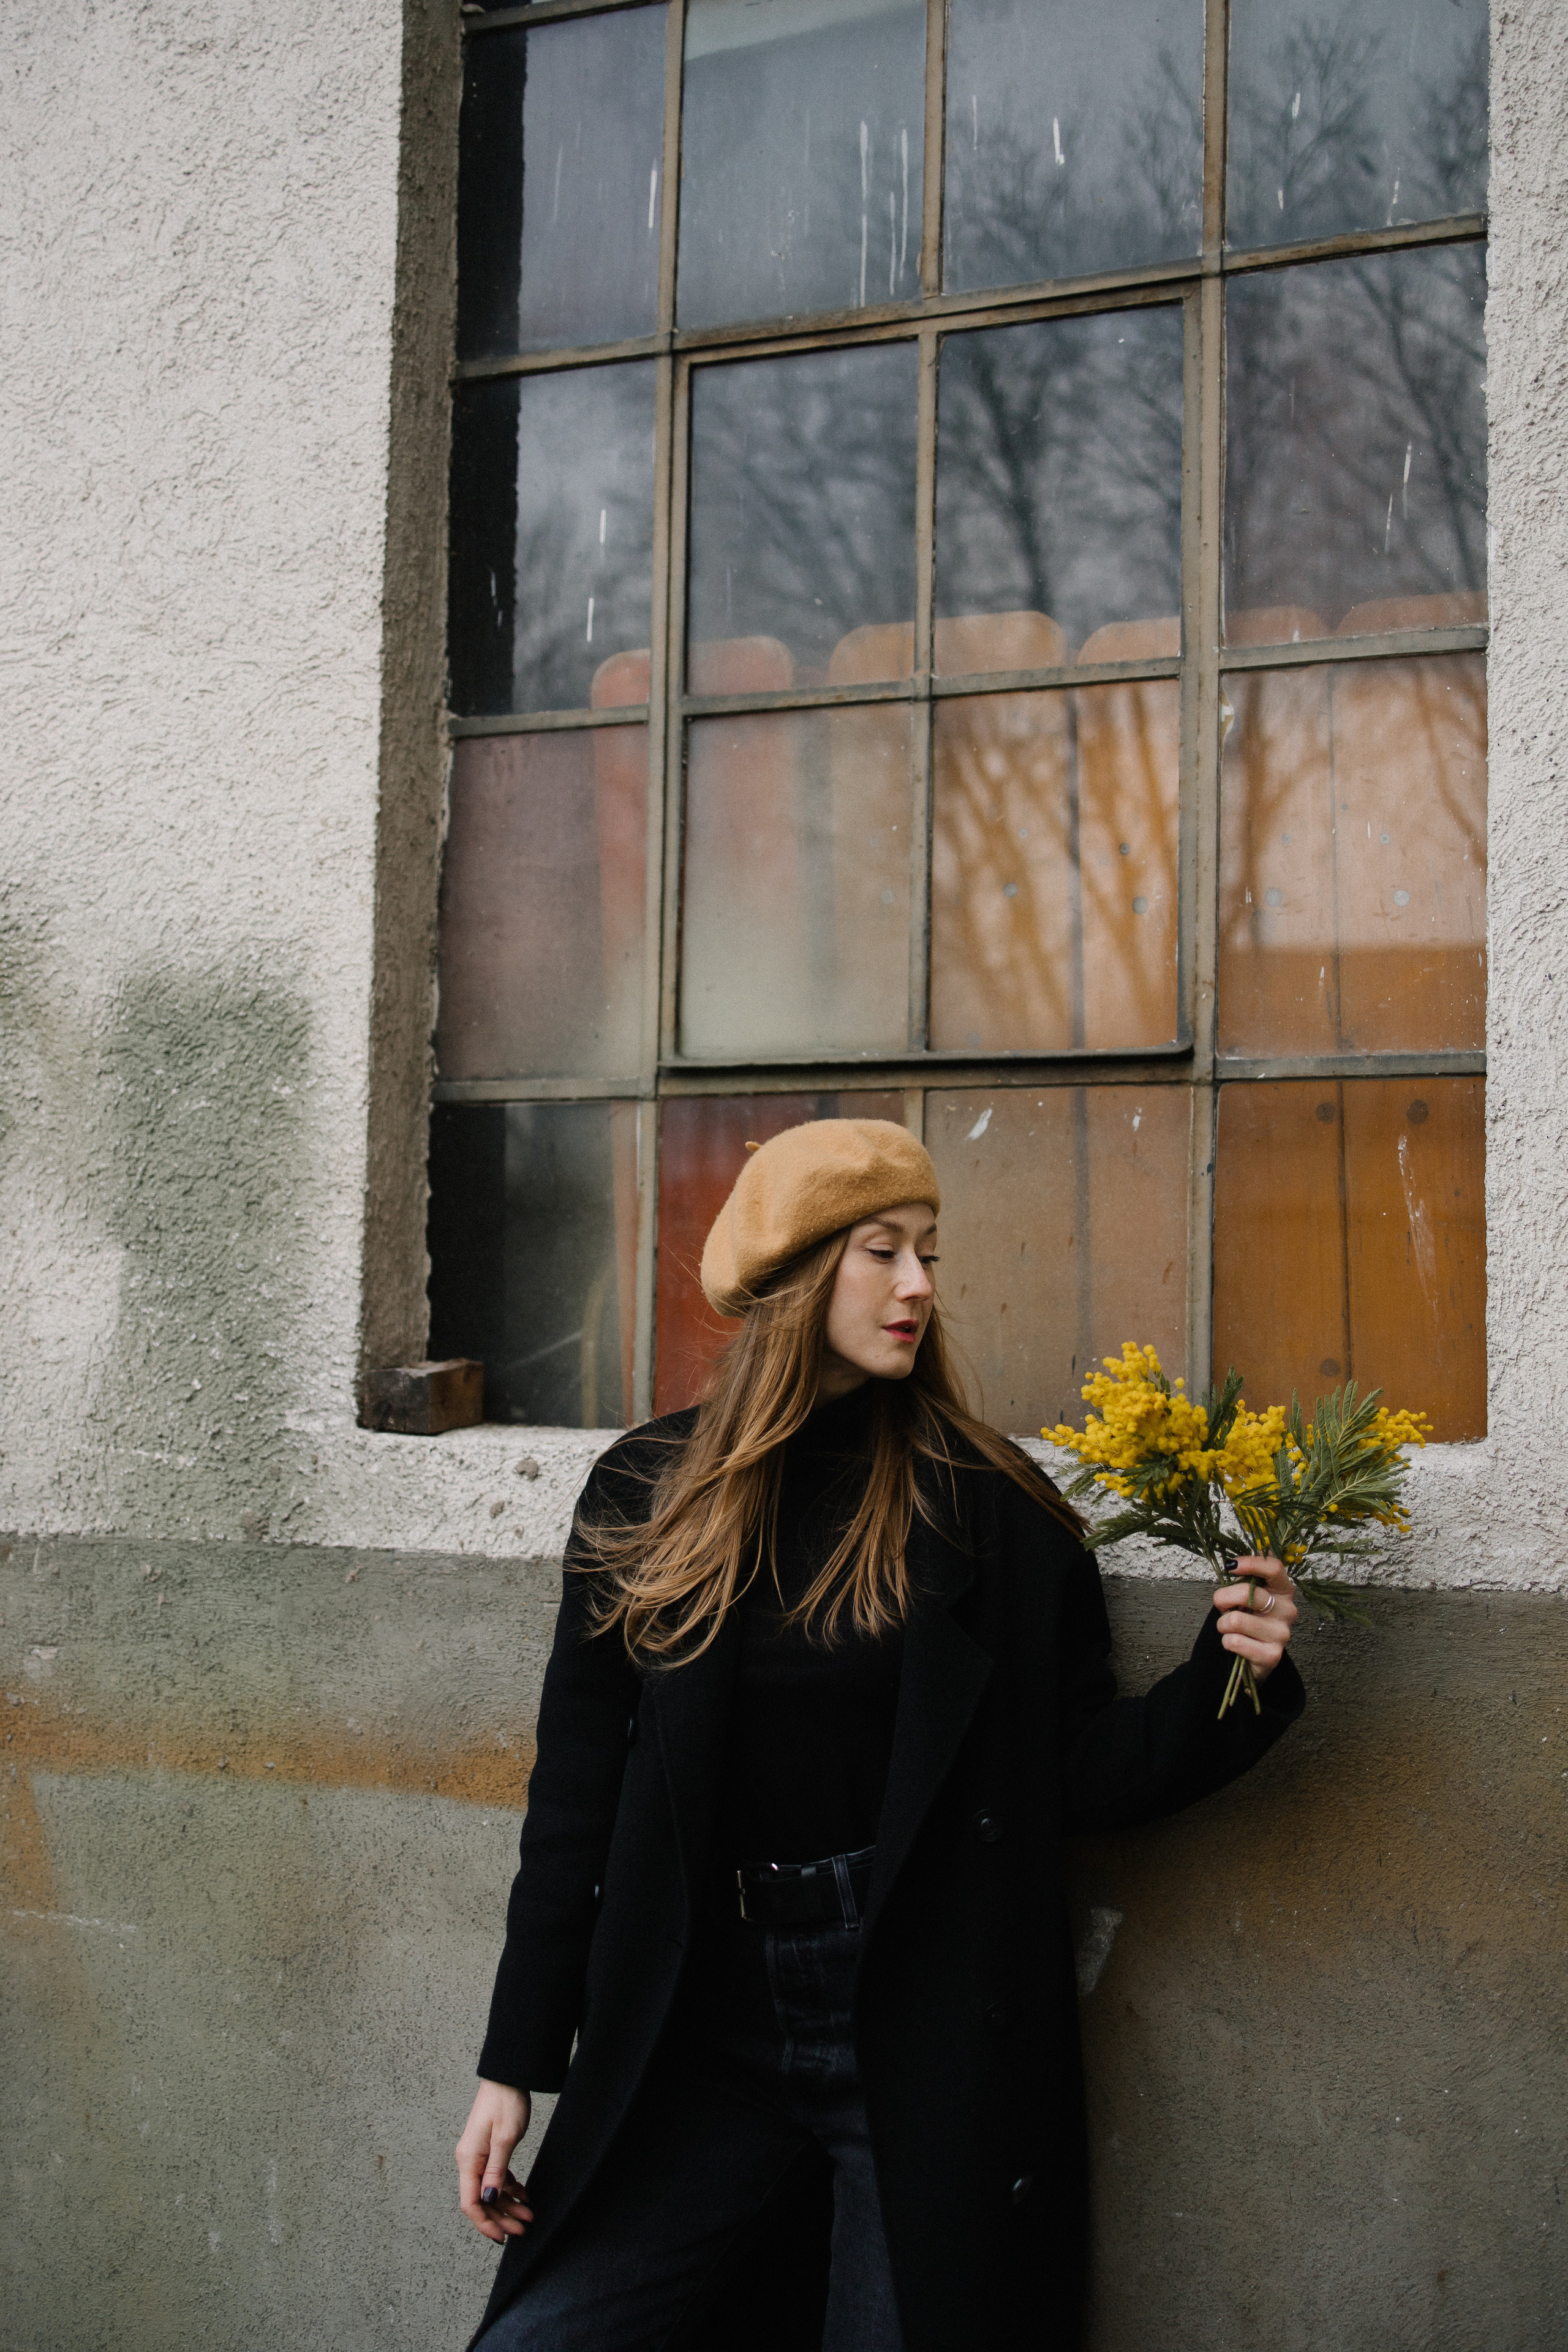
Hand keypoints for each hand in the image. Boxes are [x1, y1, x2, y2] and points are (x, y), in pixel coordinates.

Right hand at [456, 2079, 534, 2242]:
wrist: (508, 2076)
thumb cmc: (506, 2102)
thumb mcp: (505, 2138)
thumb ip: (496, 2171)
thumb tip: (488, 2199)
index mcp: (469, 2160)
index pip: (470, 2203)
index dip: (485, 2223)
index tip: (502, 2237)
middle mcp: (470, 2161)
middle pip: (481, 2200)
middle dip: (501, 2218)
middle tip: (523, 2229)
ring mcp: (479, 2156)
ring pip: (491, 2191)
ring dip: (508, 2205)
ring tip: (528, 2216)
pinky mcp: (489, 2150)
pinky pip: (496, 2177)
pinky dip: (510, 2189)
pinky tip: (524, 2195)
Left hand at [1212, 1554, 1297, 1684]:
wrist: (1256, 1656)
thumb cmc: (1250, 1619)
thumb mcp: (1248, 1596)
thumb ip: (1246, 1579)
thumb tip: (1236, 1561)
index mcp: (1283, 1591)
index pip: (1274, 1568)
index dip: (1250, 1563)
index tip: (1231, 1566)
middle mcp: (1287, 1611)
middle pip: (1248, 1593)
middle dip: (1223, 1598)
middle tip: (1222, 1605)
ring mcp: (1281, 1634)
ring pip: (1236, 1620)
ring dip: (1223, 1624)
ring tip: (1231, 1627)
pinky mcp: (1272, 1655)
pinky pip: (1234, 1642)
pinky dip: (1227, 1641)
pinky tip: (1237, 1642)